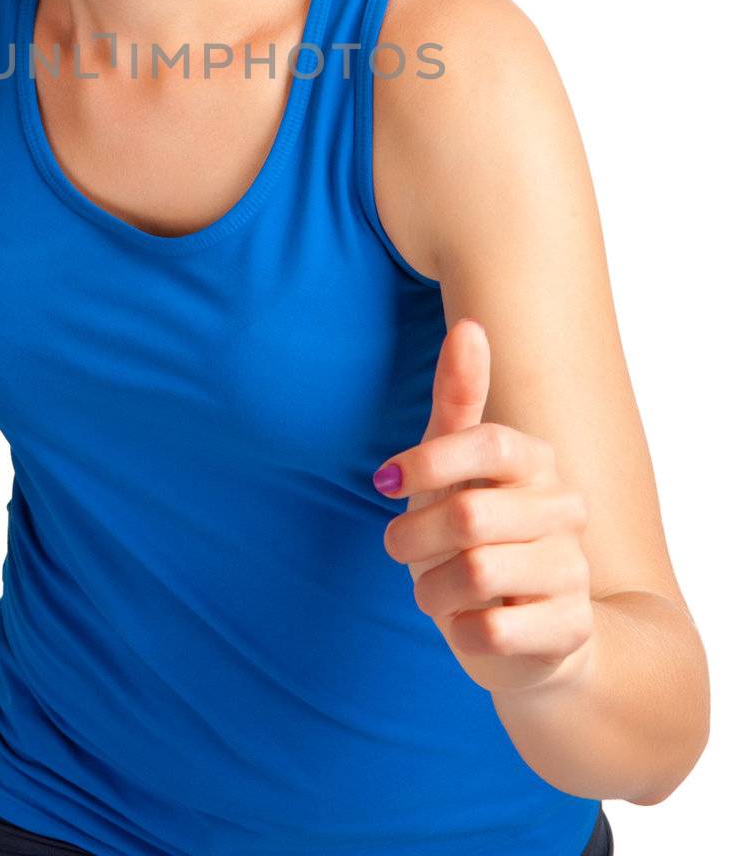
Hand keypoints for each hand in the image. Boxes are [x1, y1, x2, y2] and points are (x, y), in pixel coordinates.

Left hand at [372, 316, 594, 695]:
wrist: (530, 632)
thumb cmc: (476, 534)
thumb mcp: (454, 465)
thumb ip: (459, 398)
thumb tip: (471, 326)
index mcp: (536, 460)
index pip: (486, 441)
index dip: (426, 462)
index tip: (385, 482)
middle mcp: (564, 509)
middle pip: (469, 514)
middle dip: (414, 539)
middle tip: (403, 549)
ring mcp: (573, 570)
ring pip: (476, 575)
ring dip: (432, 590)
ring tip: (436, 590)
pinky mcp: (571, 629)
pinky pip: (490, 631)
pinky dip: (457, 630)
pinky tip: (466, 622)